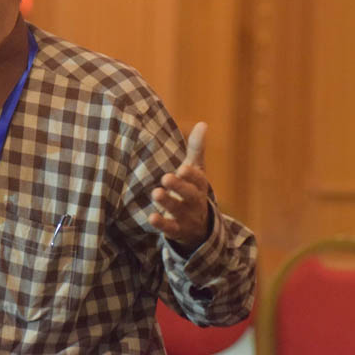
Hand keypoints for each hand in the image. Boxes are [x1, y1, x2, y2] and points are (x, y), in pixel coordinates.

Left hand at [149, 122, 210, 252]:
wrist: (200, 227)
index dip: (191, 174)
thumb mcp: (196, 171)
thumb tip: (203, 123)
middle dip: (180, 187)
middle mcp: (196, 201)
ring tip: (156, 193)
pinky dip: (162, 224)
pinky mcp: (178, 230)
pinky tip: (152, 218)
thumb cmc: (193, 190)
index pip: (198, 179)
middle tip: (166, 178)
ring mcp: (188, 217)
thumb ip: (196, 149)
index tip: (183, 168)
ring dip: (168, 203)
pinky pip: (171, 229)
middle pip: (190, 195)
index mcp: (199, 186)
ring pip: (179, 211)